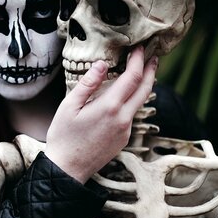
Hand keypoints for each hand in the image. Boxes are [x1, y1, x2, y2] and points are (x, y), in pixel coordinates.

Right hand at [45, 47, 157, 183]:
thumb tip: (102, 64)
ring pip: (140, 103)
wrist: (68, 169)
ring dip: (144, 85)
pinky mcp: (124, 139)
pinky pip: (132, 115)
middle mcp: (123, 119)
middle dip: (151, 70)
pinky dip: (133, 100)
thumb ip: (88, 83)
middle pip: (145, 89)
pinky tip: (126, 96)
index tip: (139, 48)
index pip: (132, 77)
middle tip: (153, 56)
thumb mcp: (69, 106)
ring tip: (142, 72)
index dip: (138, 60)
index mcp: (109, 107)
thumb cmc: (64, 137)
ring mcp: (126, 130)